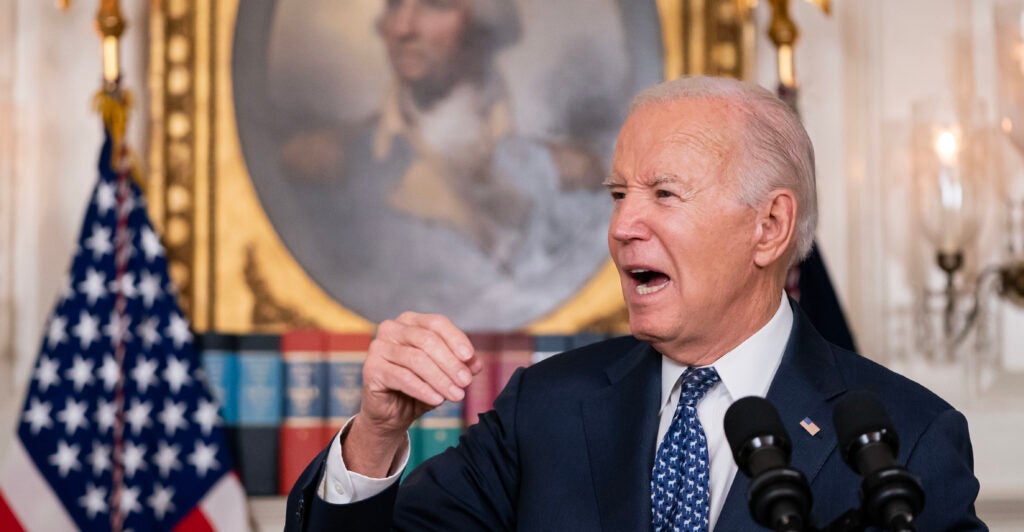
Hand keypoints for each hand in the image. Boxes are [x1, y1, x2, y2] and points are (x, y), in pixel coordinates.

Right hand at [344, 312, 480, 476]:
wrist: (391, 413)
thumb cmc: (418, 387)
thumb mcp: (444, 374)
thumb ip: (460, 365)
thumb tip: (476, 364)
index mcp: (410, 321)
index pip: (436, 323)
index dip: (456, 339)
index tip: (470, 358)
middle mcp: (392, 328)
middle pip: (427, 340)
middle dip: (450, 363)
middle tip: (466, 382)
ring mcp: (379, 347)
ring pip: (416, 359)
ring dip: (440, 379)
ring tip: (456, 395)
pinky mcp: (371, 369)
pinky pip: (402, 377)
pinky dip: (423, 389)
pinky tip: (437, 400)